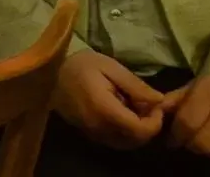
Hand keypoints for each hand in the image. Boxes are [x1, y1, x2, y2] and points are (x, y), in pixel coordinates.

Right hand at [51, 50, 167, 150]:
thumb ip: (136, 85)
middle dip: (148, 126)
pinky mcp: (90, 134)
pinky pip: (115, 140)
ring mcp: (93, 133)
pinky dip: (126, 131)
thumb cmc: (81, 65)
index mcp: (105, 110)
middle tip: (148, 104)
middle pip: (135, 140)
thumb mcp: (111, 67)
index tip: (157, 105)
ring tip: (135, 106)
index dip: (155, 122)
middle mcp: (99, 128)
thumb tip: (159, 100)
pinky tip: (123, 112)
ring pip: (126, 143)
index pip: (139, 130)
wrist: (50, 74)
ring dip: (137, 130)